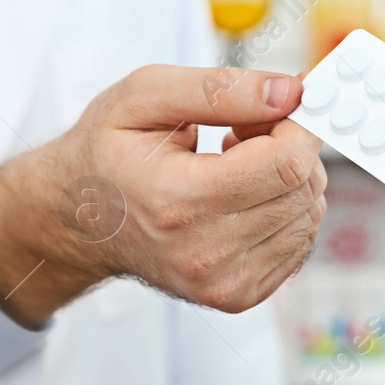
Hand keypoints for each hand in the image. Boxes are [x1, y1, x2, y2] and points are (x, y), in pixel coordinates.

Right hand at [0, 65, 326, 327]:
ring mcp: (222, 284)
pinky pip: (298, 243)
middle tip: (244, 130)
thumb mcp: (144, 95)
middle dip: (291, 147)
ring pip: (307, 217)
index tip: (282, 103)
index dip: (297, 124)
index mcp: (178, 201)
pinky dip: (283, 211)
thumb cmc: (107, 151)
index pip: (286, 163)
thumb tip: (291, 91)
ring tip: (236, 164)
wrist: (77, 220)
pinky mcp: (237, 296)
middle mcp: (203, 254)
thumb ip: (220, 88)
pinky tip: (241, 195)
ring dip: (288, 180)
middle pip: (302, 190)